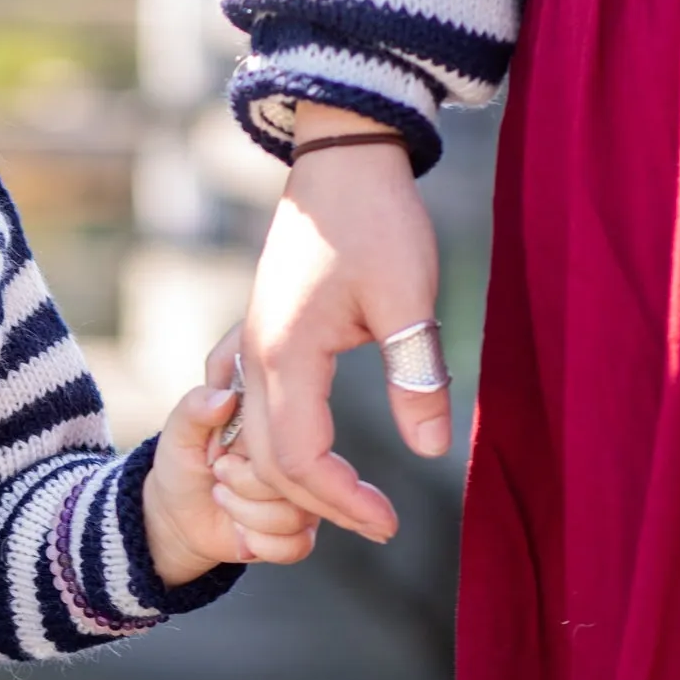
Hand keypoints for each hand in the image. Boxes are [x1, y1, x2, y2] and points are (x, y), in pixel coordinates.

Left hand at [142, 382, 318, 586]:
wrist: (178, 515)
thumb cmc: (183, 468)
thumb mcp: (180, 433)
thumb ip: (196, 408)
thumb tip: (224, 397)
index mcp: (274, 426)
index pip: (285, 438)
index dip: (245, 456)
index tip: (218, 457)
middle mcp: (296, 460)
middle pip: (294, 480)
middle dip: (242, 488)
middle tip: (219, 478)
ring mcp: (303, 496)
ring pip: (295, 515)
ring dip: (246, 516)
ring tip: (225, 501)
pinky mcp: (301, 531)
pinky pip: (298, 545)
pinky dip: (261, 544)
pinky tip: (242, 532)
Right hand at [227, 113, 444, 543]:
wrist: (341, 156)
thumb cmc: (377, 218)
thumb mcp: (410, 296)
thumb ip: (416, 374)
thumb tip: (432, 450)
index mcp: (286, 355)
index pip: (298, 460)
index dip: (342, 502)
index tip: (389, 523)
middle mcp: (253, 361)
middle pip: (266, 465)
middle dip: (319, 504)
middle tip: (379, 520)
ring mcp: (249, 349)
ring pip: (250, 445)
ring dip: (291, 484)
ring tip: (349, 497)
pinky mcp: (258, 340)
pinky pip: (247, 416)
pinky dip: (272, 450)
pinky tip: (310, 458)